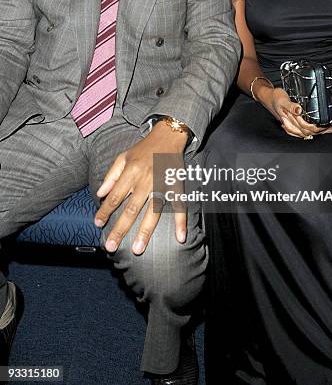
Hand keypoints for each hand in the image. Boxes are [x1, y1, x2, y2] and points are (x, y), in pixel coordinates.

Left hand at [94, 122, 187, 254]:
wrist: (168, 136)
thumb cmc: (143, 149)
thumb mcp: (122, 157)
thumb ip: (111, 176)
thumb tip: (100, 194)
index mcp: (131, 172)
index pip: (115, 196)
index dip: (105, 211)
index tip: (98, 224)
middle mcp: (146, 180)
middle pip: (131, 209)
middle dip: (120, 229)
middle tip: (111, 246)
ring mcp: (163, 184)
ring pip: (153, 211)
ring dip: (145, 231)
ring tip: (138, 248)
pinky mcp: (176, 186)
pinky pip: (180, 206)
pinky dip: (181, 222)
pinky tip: (180, 238)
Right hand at [262, 87, 331, 137]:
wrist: (267, 97)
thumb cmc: (274, 97)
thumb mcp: (282, 99)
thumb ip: (290, 106)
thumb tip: (299, 110)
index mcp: (289, 119)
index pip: (305, 128)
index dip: (315, 127)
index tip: (323, 123)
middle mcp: (290, 123)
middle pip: (305, 132)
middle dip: (317, 130)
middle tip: (327, 126)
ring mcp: (290, 124)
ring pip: (302, 133)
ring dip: (312, 132)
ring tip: (322, 128)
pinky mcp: (290, 122)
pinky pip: (298, 131)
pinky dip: (305, 131)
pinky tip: (310, 130)